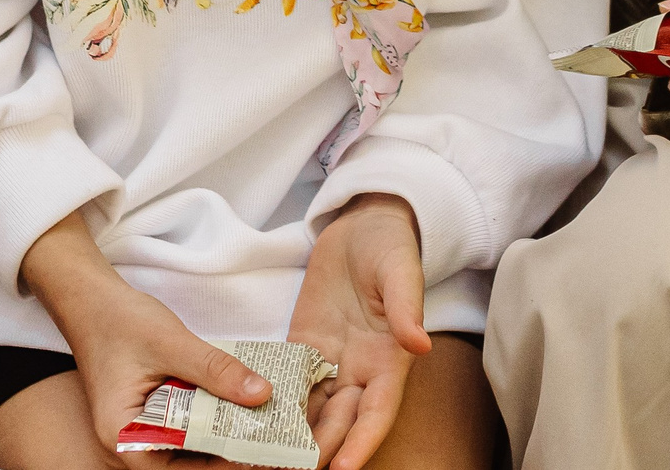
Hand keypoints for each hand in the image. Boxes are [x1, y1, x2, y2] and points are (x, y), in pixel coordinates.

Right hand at [20, 213, 270, 453]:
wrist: (91, 299)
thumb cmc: (117, 320)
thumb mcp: (171, 343)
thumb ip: (215, 370)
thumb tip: (261, 394)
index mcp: (125, 437)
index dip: (227, 464)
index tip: (268, 455)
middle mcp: (132, 443)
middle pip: (190, 462)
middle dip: (233, 452)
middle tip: (277, 439)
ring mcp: (143, 429)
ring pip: (193, 444)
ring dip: (227, 433)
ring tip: (269, 423)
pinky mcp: (154, 413)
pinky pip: (189, 424)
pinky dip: (215, 416)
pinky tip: (243, 403)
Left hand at [288, 193, 430, 469]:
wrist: (364, 223)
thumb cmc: (390, 246)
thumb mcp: (400, 270)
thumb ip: (406, 308)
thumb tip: (420, 343)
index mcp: (389, 358)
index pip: (376, 411)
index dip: (361, 441)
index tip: (342, 467)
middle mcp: (360, 368)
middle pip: (339, 419)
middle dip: (317, 447)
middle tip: (286, 466)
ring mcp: (330, 359)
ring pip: (311, 408)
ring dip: (292, 432)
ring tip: (265, 456)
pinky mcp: (304, 344)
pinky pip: (288, 379)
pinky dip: (273, 401)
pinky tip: (249, 417)